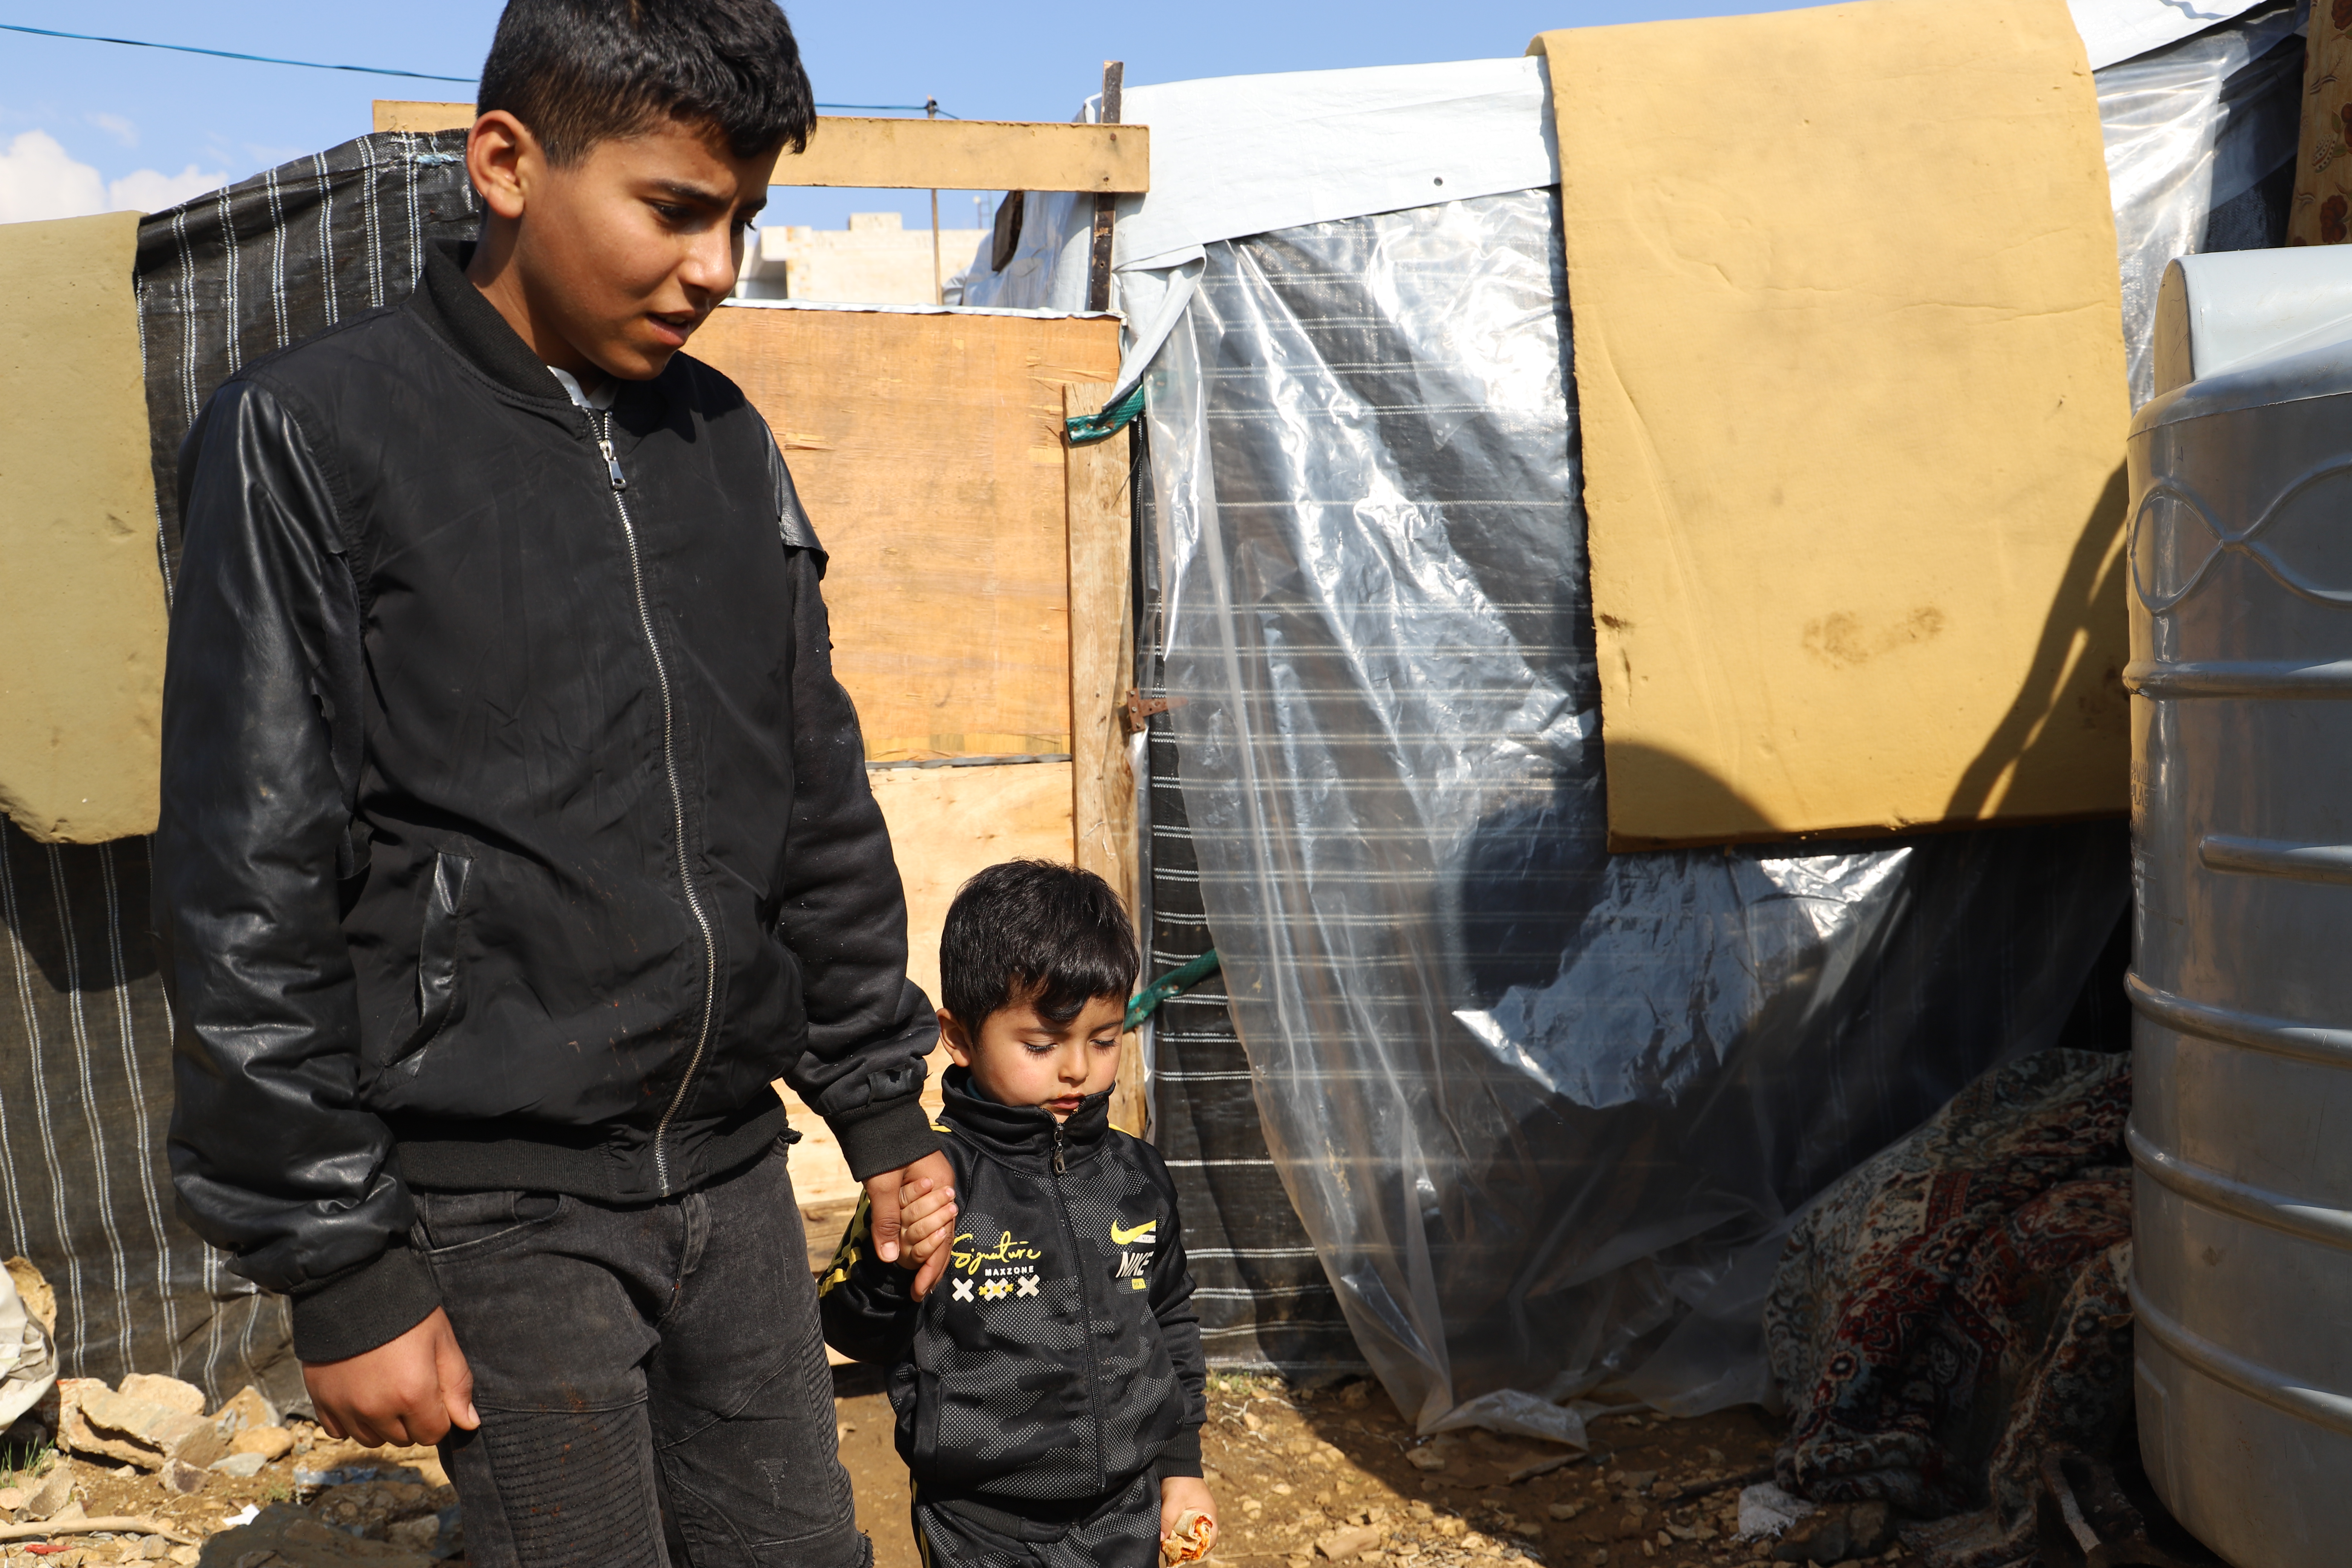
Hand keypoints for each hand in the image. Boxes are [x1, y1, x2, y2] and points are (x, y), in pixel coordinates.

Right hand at [303, 1307, 479, 1446]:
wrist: (352, 1288)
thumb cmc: (405, 1312)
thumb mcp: (442, 1340)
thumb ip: (458, 1385)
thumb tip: (469, 1423)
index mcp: (413, 1394)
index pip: (433, 1433)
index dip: (439, 1415)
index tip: (433, 1392)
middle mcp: (377, 1409)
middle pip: (404, 1438)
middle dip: (412, 1419)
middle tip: (408, 1383)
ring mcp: (346, 1408)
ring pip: (372, 1439)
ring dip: (382, 1423)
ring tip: (384, 1387)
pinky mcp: (321, 1402)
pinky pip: (340, 1432)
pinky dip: (352, 1419)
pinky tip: (359, 1393)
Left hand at [865, 1150, 957, 1300]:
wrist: (878, 1114)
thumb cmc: (883, 1148)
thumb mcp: (882, 1186)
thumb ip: (887, 1220)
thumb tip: (889, 1258)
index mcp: (939, 1188)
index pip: (942, 1237)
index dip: (931, 1269)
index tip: (919, 1292)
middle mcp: (943, 1190)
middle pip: (942, 1236)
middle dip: (931, 1266)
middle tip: (919, 1291)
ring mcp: (934, 1188)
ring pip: (935, 1228)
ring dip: (926, 1253)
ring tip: (919, 1278)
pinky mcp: (922, 1186)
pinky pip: (926, 1218)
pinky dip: (919, 1236)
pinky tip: (912, 1250)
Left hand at [1161, 1476, 1217, 1561]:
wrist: (1176, 1463)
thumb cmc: (1179, 1481)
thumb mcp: (1173, 1501)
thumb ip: (1167, 1520)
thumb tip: (1161, 1539)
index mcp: (1209, 1515)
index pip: (1210, 1540)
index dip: (1199, 1550)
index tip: (1184, 1554)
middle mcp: (1206, 1516)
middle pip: (1200, 1540)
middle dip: (1188, 1546)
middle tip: (1173, 1550)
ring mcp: (1198, 1514)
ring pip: (1192, 1534)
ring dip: (1182, 1539)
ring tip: (1169, 1543)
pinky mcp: (1189, 1512)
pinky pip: (1186, 1527)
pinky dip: (1178, 1532)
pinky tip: (1168, 1533)